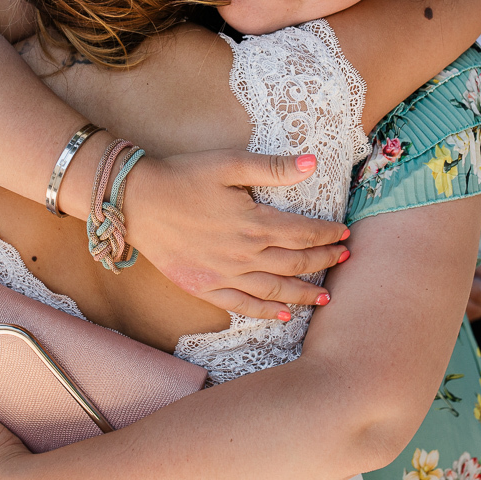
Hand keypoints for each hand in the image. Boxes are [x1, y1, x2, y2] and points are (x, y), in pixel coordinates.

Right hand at [123, 149, 350, 320]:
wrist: (136, 202)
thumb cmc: (183, 177)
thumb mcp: (229, 164)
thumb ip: (273, 168)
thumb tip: (311, 163)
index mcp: (254, 224)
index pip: (303, 233)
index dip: (327, 235)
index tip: (344, 234)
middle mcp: (244, 255)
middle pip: (295, 263)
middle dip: (324, 261)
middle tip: (343, 259)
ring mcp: (224, 275)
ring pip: (275, 291)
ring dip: (304, 294)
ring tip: (326, 297)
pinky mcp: (205, 286)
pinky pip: (242, 305)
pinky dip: (266, 313)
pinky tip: (283, 315)